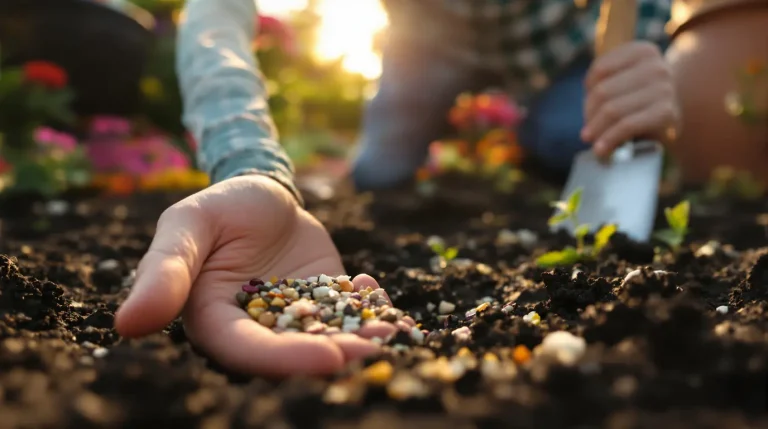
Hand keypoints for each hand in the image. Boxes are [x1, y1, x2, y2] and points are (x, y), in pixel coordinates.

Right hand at [114, 175, 395, 375]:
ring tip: (388, 334)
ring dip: (359, 342)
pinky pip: (350, 316)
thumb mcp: (187, 226)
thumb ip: (164, 271)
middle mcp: (257, 327)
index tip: (327, 358)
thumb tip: (127, 325)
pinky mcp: (327, 302)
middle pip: (294, 353)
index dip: (284, 359)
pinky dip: (370, 316)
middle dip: (333, 356)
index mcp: (215, 319)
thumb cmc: (217, 207)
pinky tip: (387, 309)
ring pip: (327, 340)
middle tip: (371, 351)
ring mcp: (296, 317)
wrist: (262, 191)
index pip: (247, 350)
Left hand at [581, 41, 680, 157]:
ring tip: (590, 139)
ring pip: (611, 110)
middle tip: (587, 131)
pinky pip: (627, 126)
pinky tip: (600, 149)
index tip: (589, 103)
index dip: (588, 89)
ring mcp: (664, 89)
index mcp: (643, 51)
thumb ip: (602, 86)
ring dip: (596, 129)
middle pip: (603, 92)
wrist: (672, 117)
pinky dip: (610, 138)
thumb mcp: (623, 81)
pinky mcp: (666, 113)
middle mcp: (656, 66)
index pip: (600, 69)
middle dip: (590, 114)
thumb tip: (586, 123)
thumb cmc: (639, 99)